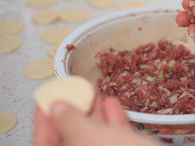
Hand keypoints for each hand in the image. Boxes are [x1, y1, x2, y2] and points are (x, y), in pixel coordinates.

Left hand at [33, 92, 160, 145]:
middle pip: (69, 139)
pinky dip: (112, 121)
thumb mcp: (91, 139)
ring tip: (94, 90)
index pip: (44, 144)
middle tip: (74, 90)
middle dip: (73, 111)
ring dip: (93, 112)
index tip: (47, 98)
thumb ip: (70, 122)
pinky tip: (111, 104)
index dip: (44, 120)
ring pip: (93, 138)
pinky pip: (113, 139)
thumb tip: (58, 108)